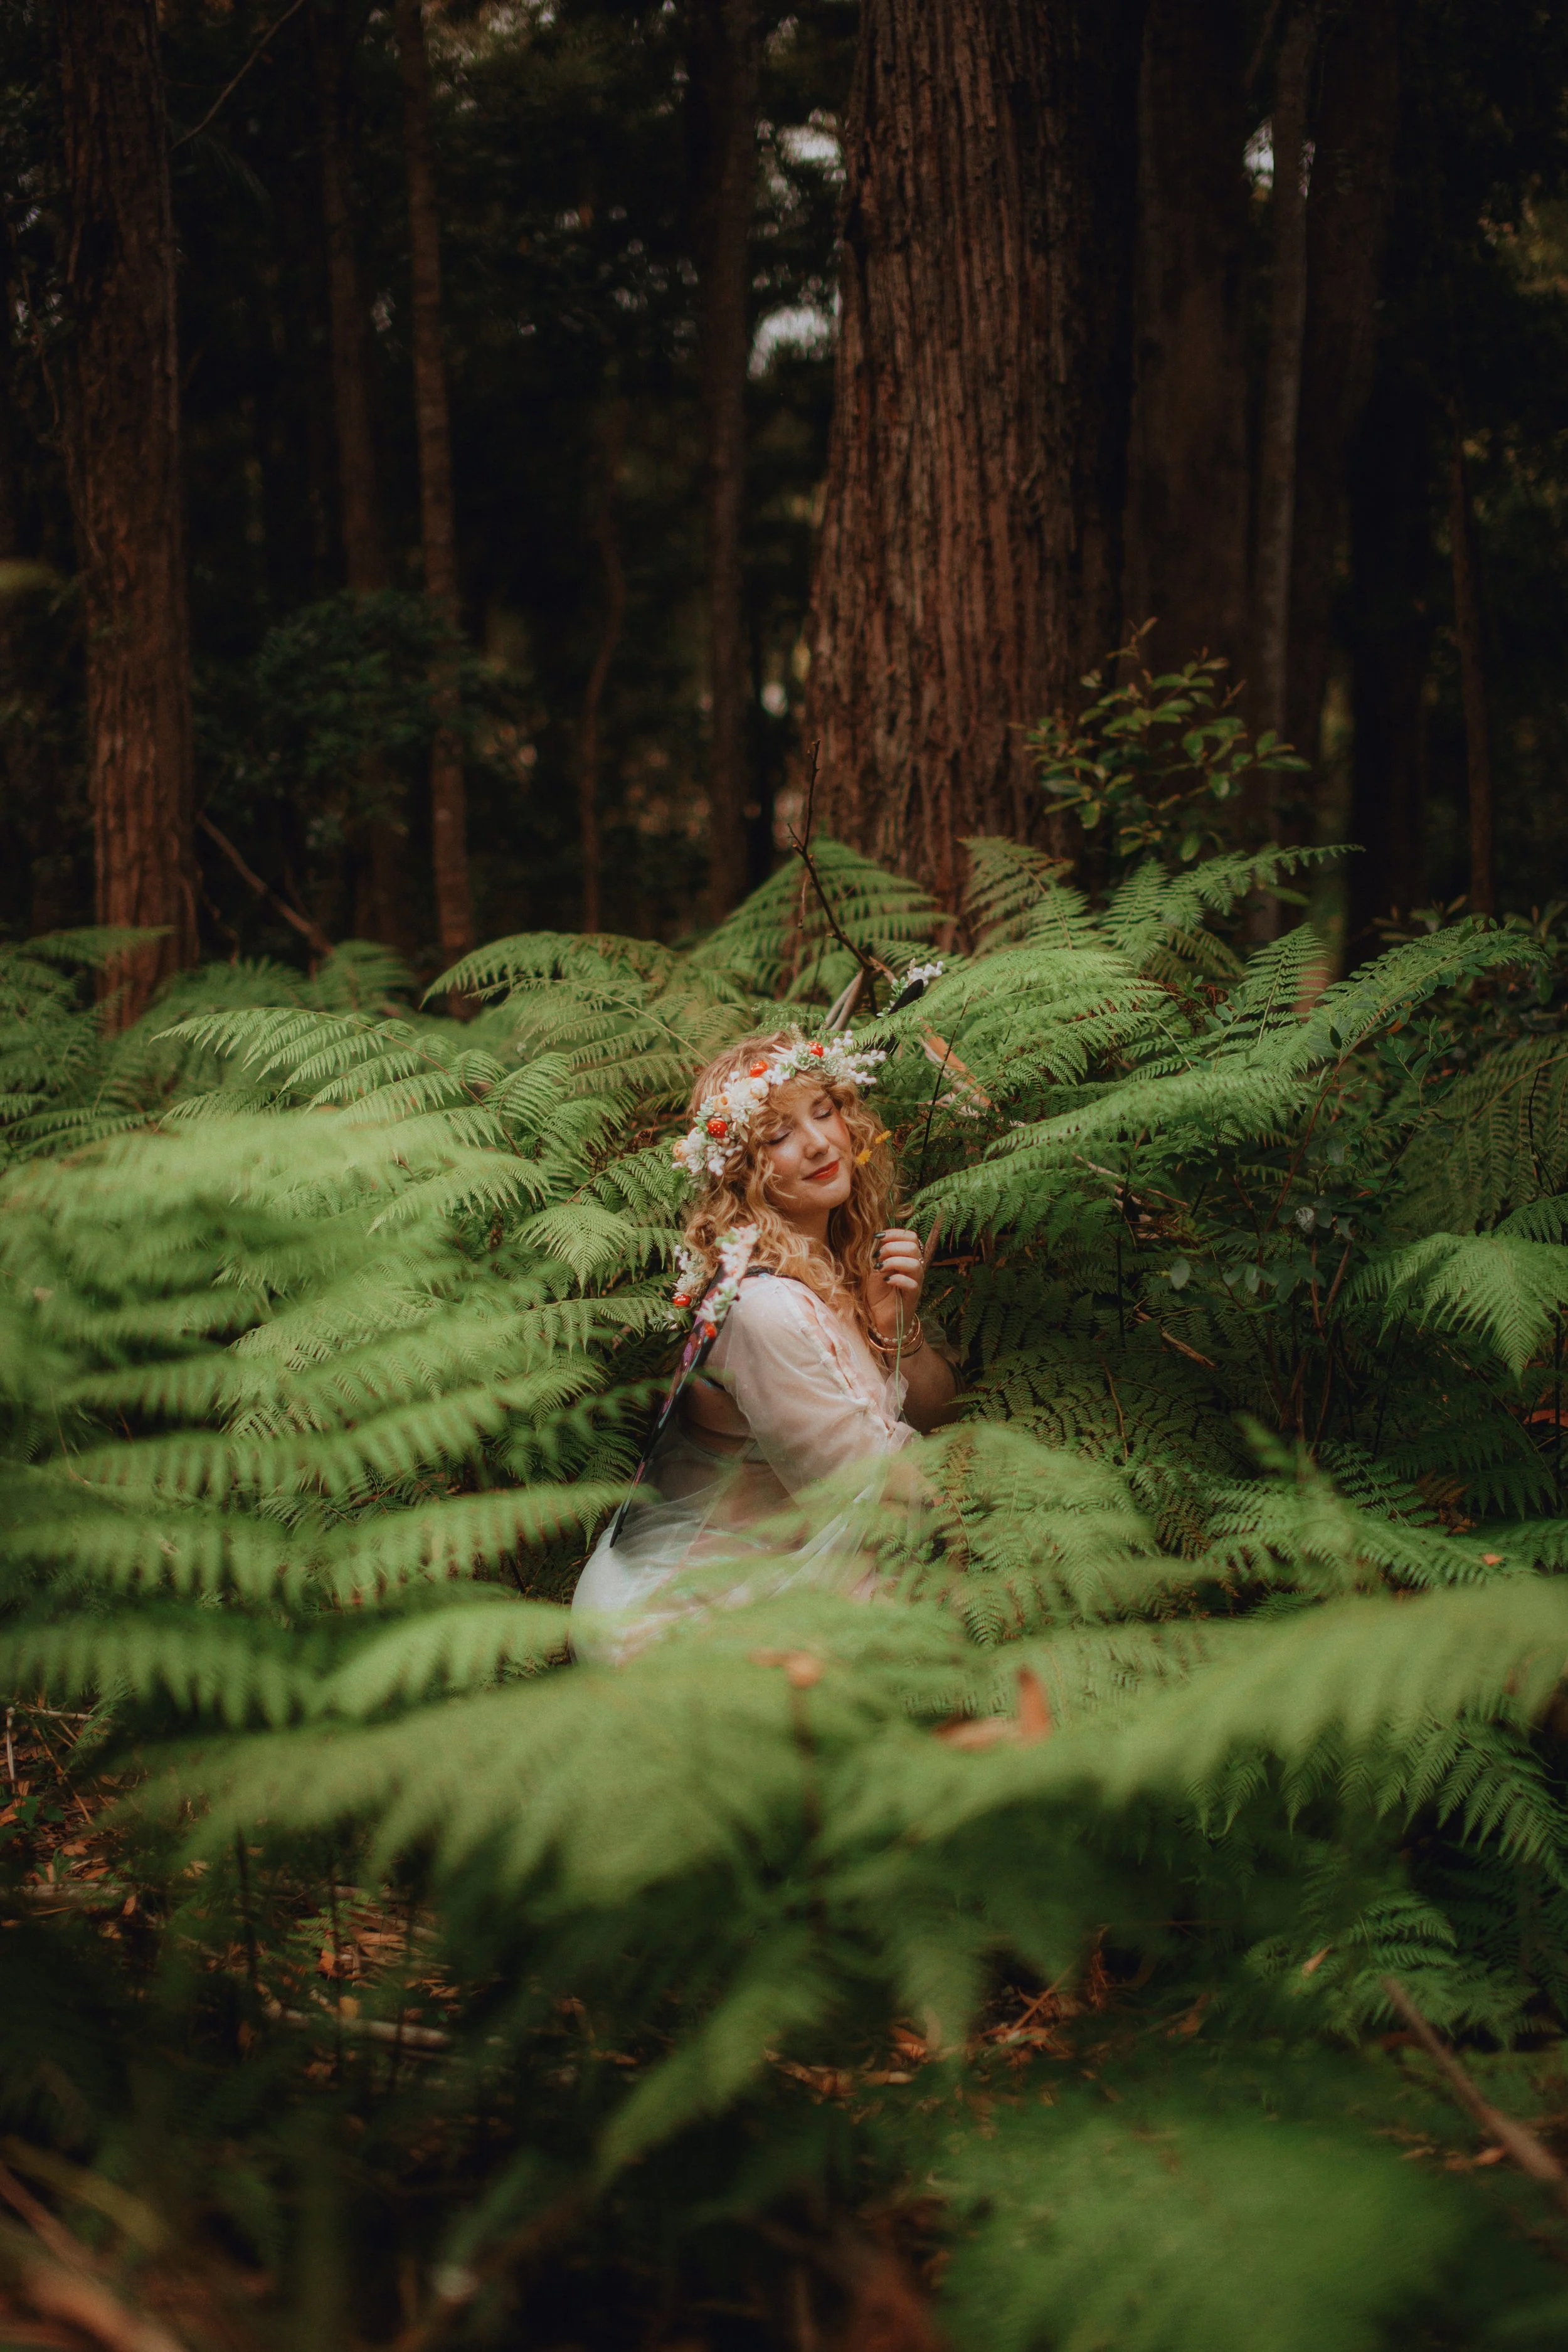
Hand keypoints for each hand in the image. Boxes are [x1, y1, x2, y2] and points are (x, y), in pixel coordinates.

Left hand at [866, 1225, 932, 1346]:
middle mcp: (914, 1268)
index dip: (895, 1233)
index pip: (911, 1236)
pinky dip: (898, 1279)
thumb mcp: (874, 1269)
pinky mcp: (912, 1297)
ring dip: (894, 1261)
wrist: (880, 1318)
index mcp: (907, 1257)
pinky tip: (886, 1280)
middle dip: (892, 1247)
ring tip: (880, 1268)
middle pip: (914, 1246)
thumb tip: (876, 1237)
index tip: (877, 1237)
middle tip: (877, 1256)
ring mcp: (915, 1282)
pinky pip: (912, 1284)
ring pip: (915, 1264)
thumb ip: (878, 1254)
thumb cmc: (878, 1293)